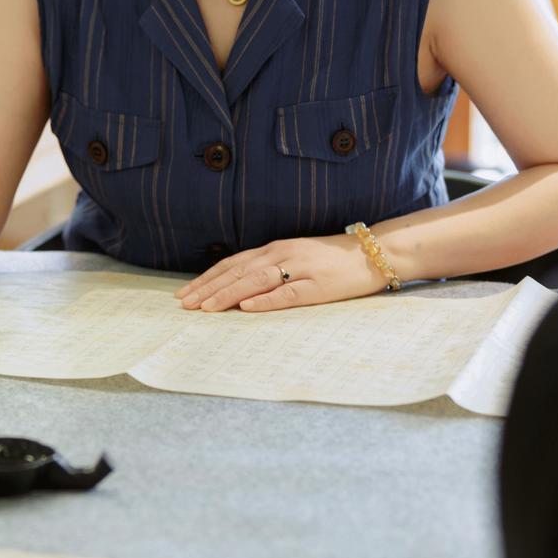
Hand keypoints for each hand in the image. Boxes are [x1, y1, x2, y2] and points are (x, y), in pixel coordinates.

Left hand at [174, 234, 387, 312]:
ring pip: (256, 281)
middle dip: (209, 288)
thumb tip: (238, 286)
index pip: (232, 263)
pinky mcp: (317, 285)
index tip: (185, 293)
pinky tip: (247, 307)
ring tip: (206, 308)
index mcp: (274, 249)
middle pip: (237, 272)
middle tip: (185, 304)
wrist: (372, 253)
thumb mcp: (294, 257)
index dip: (207, 278)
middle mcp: (282, 254)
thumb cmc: (330, 259)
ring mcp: (299, 269)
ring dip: (228, 294)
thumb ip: (269, 267)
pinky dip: (266, 300)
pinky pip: (288, 293)